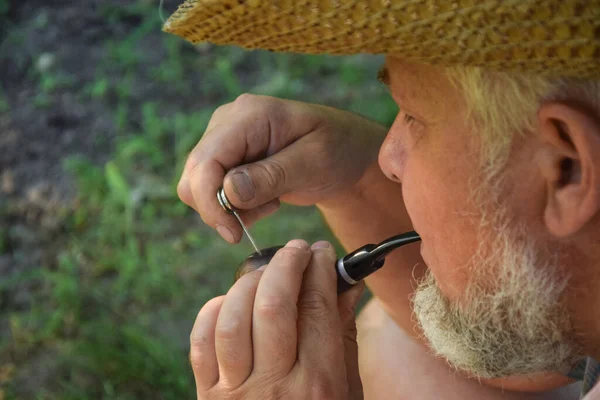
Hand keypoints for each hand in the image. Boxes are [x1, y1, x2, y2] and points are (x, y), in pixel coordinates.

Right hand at [177, 94, 386, 242]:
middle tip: (266, 211)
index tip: (233, 234)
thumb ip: (272, 176)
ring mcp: (225, 138)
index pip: (206, 161)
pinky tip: (268, 199)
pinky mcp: (228, 157)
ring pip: (198, 186)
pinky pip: (212, 190)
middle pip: (194, 175)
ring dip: (230, 208)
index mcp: (250, 115)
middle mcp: (228, 121)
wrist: (347, 151)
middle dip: (221, 207)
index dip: (211, 201)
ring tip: (272, 202)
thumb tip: (229, 190)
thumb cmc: (338, 150)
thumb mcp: (314, 164)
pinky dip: (235, 206)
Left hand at [189, 239, 364, 399]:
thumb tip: (344, 286)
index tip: (323, 253)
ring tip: (266, 272)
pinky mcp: (208, 395)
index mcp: (318, 386)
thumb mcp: (347, 391)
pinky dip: (214, 311)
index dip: (320, 271)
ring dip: (249, 282)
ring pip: (233, 318)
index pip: (316, 310)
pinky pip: (201, 342)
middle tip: (297, 250)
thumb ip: (343, 337)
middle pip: (273, 305)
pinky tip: (231, 302)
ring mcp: (235, 392)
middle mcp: (274, 388)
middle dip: (286, 265)